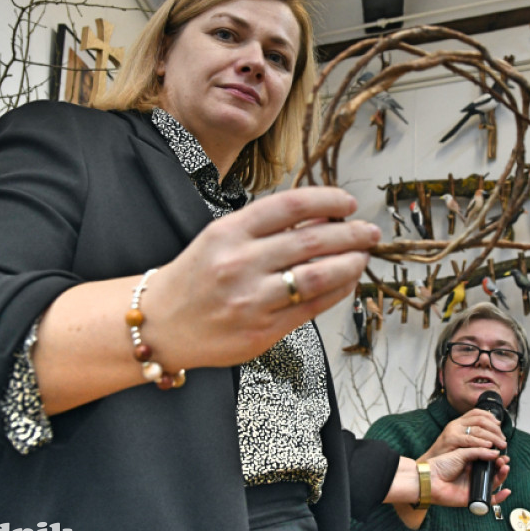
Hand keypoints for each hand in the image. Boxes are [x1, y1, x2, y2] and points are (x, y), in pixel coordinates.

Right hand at [143, 186, 379, 369]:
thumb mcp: (221, 238)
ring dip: (350, 263)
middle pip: (312, 240)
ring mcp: (252, 299)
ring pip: (318, 275)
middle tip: (369, 231)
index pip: (290, 205)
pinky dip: (337, 291)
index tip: (348, 202)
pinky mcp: (262, 331)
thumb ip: (268, 227)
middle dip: (351, 233)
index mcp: (228, 232)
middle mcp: (240, 263)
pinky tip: (347, 281)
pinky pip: (312, 307)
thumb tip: (323, 216)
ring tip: (363, 256)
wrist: (159, 325)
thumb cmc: (195, 277)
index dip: (327, 199)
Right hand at [420, 408, 506, 460]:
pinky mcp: (451, 439)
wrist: (429, 466)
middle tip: (503, 440)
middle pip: (481, 420)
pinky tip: (489, 447)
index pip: (477, 412)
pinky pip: (470, 439)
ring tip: (500, 445)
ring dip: (492, 436)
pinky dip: (481, 442)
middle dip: (495, 429)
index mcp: (458, 422)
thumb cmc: (445, 457)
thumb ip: (471, 438)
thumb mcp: (459, 443)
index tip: (499, 425)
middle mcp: (456, 423)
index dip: (490, 417)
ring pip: (478, 428)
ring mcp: (453, 430)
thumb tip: (490, 437)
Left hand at [427, 447, 510, 507]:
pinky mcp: (473, 498)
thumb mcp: (462, 454)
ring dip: (502, 477)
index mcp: (471, 463)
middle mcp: (474, 475)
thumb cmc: (442, 465)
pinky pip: (489, 500)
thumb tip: (495, 453)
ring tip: (504, 468)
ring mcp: (474, 486)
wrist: (430, 479)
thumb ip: (479, 453)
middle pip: (493, 472)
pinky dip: (499, 497)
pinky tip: (506, 491)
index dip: (496, 457)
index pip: (488, 460)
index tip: (502, 452)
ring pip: (493, 483)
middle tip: (504, 461)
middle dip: (501, 466)